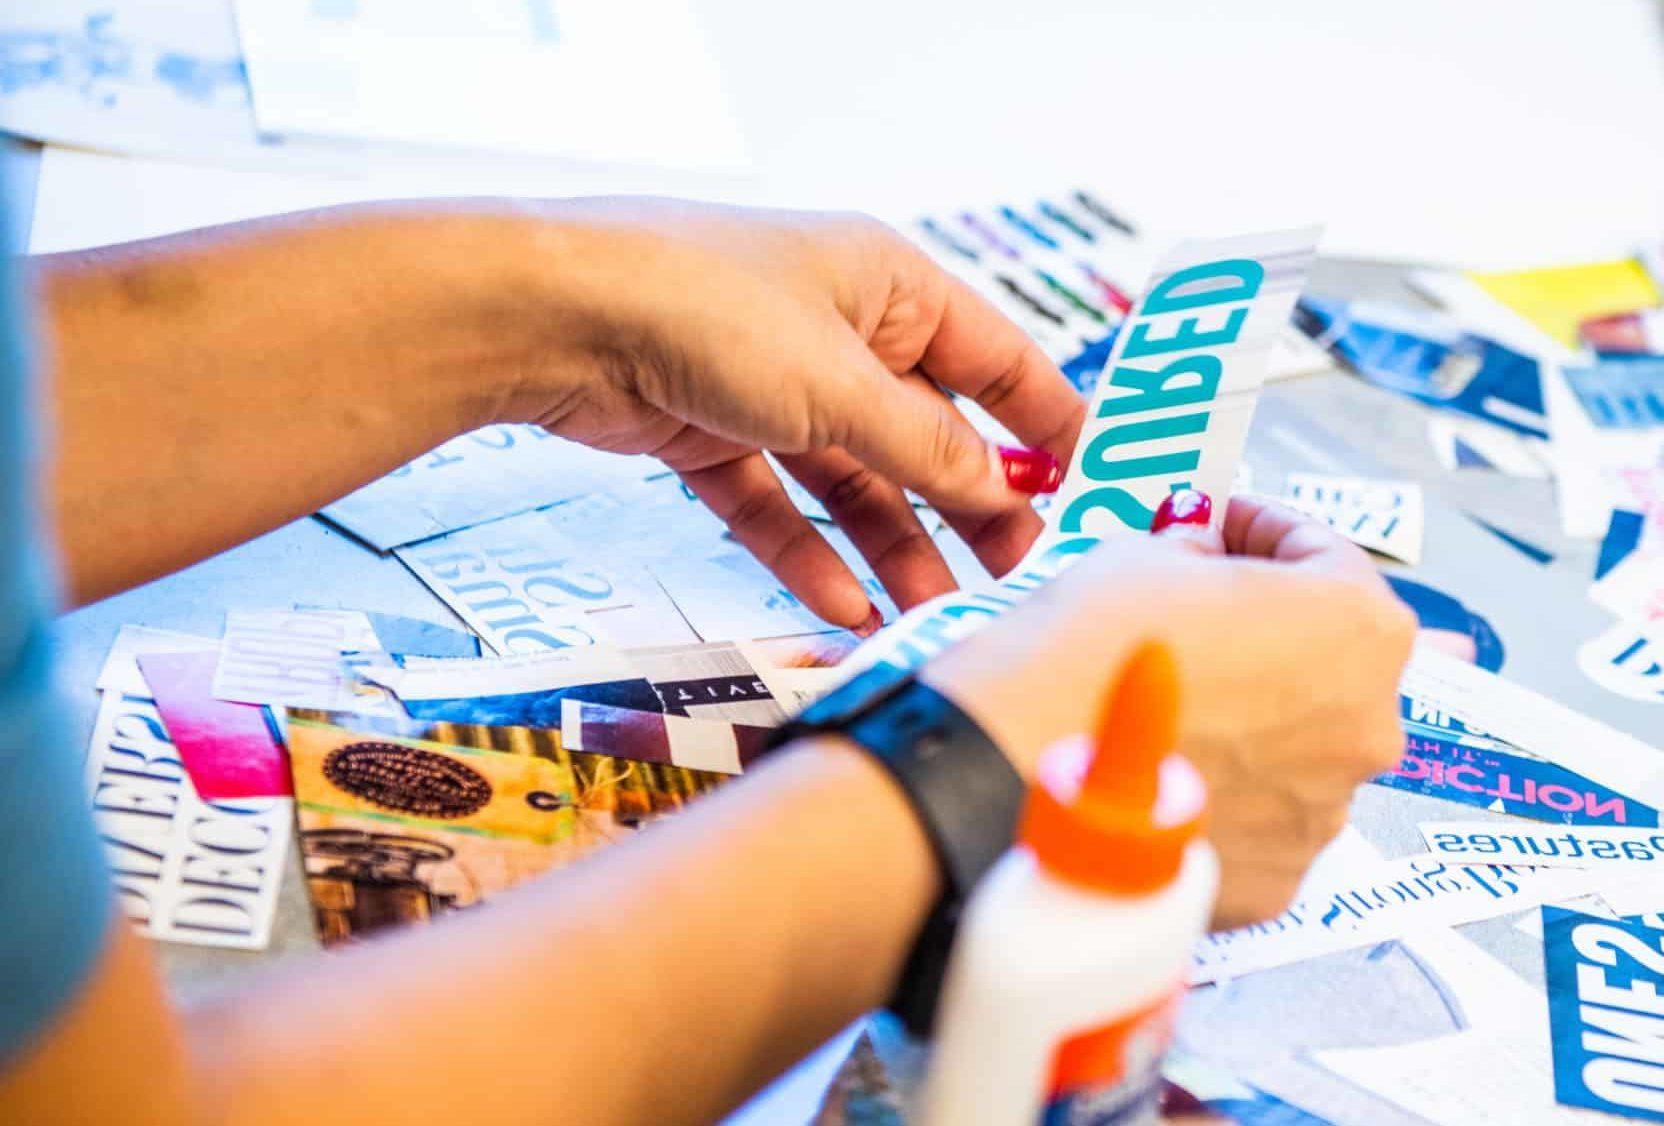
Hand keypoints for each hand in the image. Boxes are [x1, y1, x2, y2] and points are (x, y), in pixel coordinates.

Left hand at [494, 198, 1087, 631]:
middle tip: (1014, 575)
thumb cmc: (705, 306)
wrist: (550, 313)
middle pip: (925, 431)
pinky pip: (777, 502)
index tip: (1089, 486)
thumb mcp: (841, 387)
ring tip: (931, 612)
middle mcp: (836, 327)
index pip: (996, 359)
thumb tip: (998, 492)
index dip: (1046, 422)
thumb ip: (925, 450)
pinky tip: (841, 606)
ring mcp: (770, 380)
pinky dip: (808, 551)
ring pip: (852, 478)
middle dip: (969, 506)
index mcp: (889, 284)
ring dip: (891, 546)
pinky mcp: (708, 427)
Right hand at [922, 497, 1418, 928]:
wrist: (1014, 776)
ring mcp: (1325, 812)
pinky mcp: (1279, 879)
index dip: (1264, 532)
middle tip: (1197, 617)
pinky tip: (1168, 770)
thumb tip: (1206, 559)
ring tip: (1174, 706)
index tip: (1224, 529)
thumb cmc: (1087, 655)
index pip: (1328, 555)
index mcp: (1358, 626)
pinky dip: (1227, 794)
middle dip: (1267, 632)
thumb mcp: (1144, 555)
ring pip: (1298, 750)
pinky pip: (1261, 821)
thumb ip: (1200, 554)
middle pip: (1326, 662)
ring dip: (1252, 721)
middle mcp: (1368, 724)